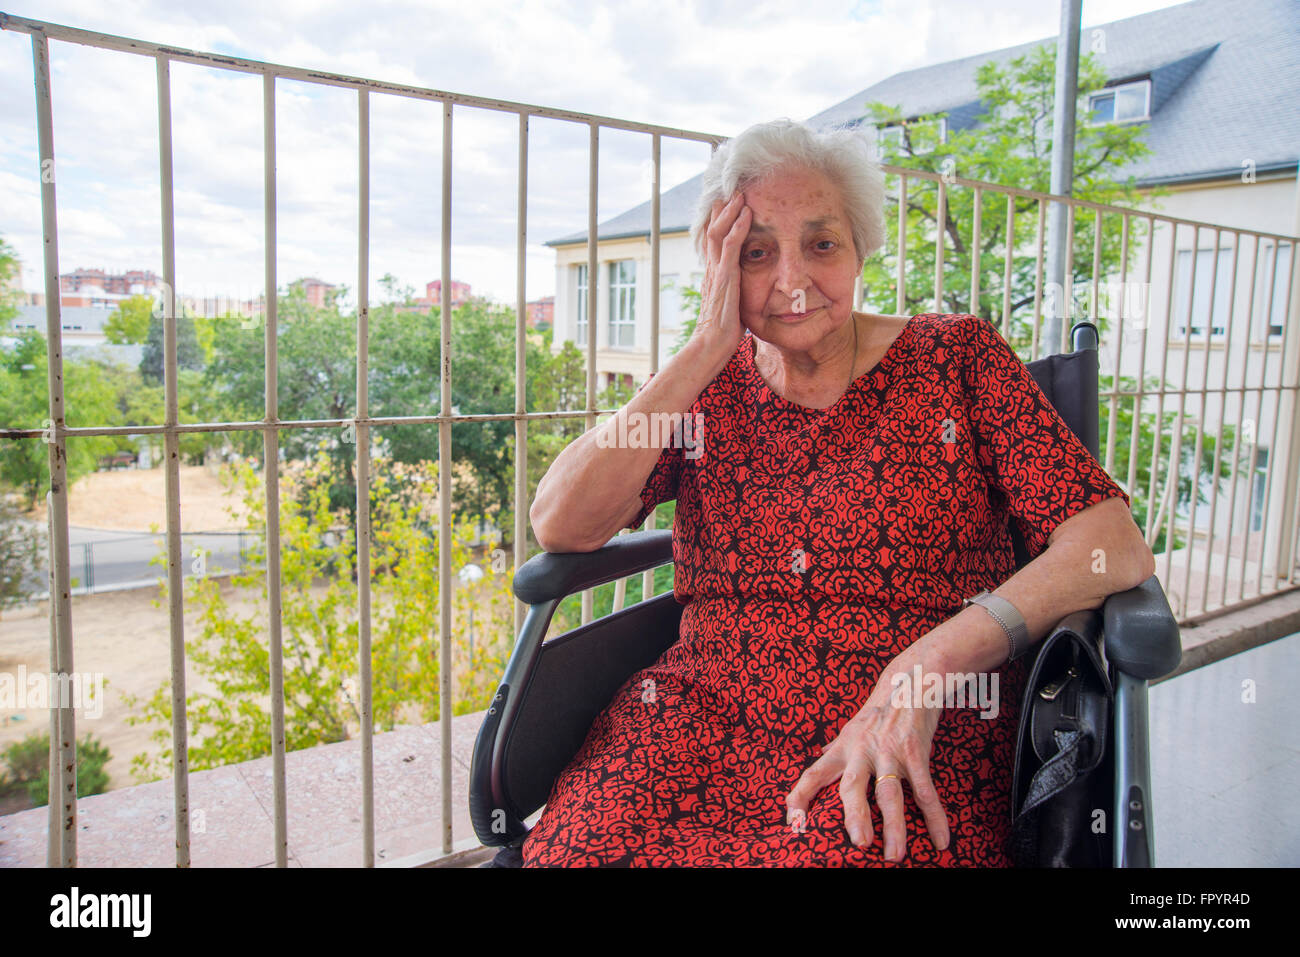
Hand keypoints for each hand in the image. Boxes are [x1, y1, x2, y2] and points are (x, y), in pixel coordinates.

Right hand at [690, 191, 749, 363]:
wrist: (711, 345)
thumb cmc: (722, 333)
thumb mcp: (732, 307)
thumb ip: (736, 294)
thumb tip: (746, 294)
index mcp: (713, 275)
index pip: (713, 242)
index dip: (718, 222)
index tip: (727, 206)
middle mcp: (712, 269)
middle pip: (712, 231)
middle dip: (722, 210)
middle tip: (732, 191)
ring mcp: (717, 271)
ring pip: (719, 232)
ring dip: (730, 211)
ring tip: (740, 194)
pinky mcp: (725, 276)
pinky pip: (731, 245)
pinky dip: (738, 227)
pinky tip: (747, 213)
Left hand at [784, 680, 949, 862]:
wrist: (911, 679)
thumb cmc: (880, 710)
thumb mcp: (853, 727)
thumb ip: (838, 749)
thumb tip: (821, 760)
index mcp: (843, 747)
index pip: (814, 773)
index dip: (800, 797)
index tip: (792, 822)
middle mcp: (862, 749)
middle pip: (852, 785)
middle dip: (854, 815)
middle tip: (859, 844)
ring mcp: (890, 751)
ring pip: (889, 793)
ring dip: (894, 826)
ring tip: (894, 855)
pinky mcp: (916, 752)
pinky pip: (926, 790)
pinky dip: (934, 817)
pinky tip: (941, 841)